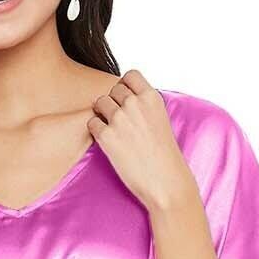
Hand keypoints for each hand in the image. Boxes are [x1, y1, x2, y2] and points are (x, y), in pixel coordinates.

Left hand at [86, 72, 196, 216]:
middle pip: (113, 90)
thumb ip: (145, 106)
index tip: (127, 100)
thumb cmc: (165, 156)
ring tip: (112, 130)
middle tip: (119, 121)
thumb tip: (126, 98)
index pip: (130, 75)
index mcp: (151, 97)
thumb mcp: (161, 120)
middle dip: (113, 102)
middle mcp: (135, 104)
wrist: (166, 182)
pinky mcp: (107, 137)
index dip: (125, 86)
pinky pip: (92, 123)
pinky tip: (107, 142)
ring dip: (102, 114)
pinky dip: (96, 131)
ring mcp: (119, 119)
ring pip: (100, 102)